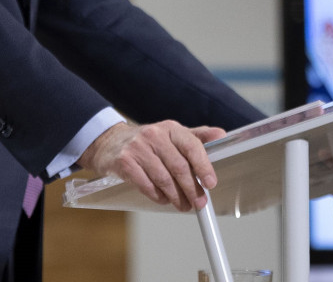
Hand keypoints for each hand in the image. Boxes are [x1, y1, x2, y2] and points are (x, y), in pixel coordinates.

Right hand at [79, 121, 225, 211]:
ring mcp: (138, 148)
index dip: (204, 166)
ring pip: (163, 179)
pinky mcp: (124, 162)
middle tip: (199, 202)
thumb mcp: (172, 134)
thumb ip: (197, 136)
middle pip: (179, 167)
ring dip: (176, 197)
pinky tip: (163, 199)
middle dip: (191, 189)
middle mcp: (154, 135)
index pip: (192, 146)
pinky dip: (158, 196)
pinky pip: (146, 185)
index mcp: (170, 128)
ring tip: (183, 205)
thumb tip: (221, 135)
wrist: (111, 142)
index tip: (210, 183)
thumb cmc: (148, 141)